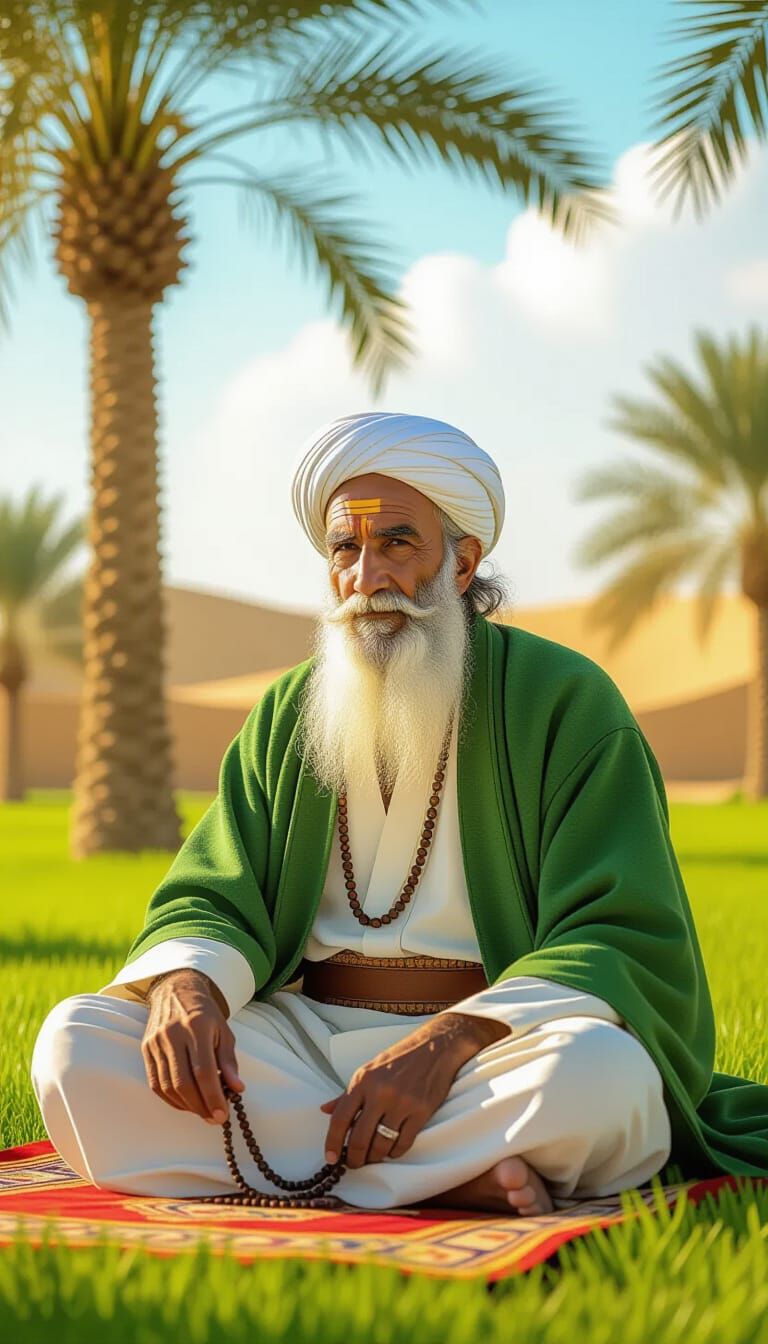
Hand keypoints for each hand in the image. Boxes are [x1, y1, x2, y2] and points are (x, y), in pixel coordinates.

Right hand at [141, 968, 244, 1123]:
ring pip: (167, 1085)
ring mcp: (156, 1042)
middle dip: (200, 1106)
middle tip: (214, 1118)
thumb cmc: (205, 1014)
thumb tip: (236, 1089)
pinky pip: (155, 1083)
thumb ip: (229, 1061)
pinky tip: (185, 1103)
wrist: (176, 992)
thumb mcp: (224, 1031)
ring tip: (202, 1111)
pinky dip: (170, 1098)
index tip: (223, 1114)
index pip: (204, 1071)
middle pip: (183, 1082)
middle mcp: (173, 1034)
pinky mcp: (145, 1049)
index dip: (213, 1096)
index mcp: (196, 1027)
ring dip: (186, 1105)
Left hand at [319, 1012, 508, 1168]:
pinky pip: (404, 1143)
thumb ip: (347, 1094)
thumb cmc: (399, 1059)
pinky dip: (395, 1152)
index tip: (331, 1159)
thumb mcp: (368, 1071)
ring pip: (382, 1144)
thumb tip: (325, 1110)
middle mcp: (380, 1092)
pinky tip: (392, 1150)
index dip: (333, 1142)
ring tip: (373, 1156)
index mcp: (363, 1081)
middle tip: (354, 1164)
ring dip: (375, 1156)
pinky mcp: (421, 1112)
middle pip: (360, 1138)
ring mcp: (402, 1103)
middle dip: (354, 1158)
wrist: (435, 1047)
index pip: (340, 1118)